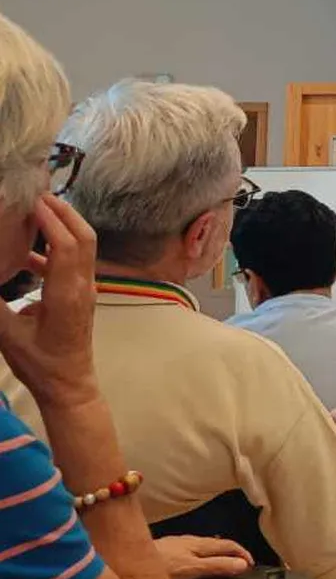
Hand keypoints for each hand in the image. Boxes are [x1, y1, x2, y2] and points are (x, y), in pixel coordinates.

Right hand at [0, 195, 100, 407]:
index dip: (53, 220)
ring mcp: (85, 290)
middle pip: (84, 238)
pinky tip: (27, 252)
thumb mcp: (7, 335)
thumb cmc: (40, 364)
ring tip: (35, 212)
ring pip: (82, 247)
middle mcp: (82, 287)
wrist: (68, 385)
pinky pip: (72, 263)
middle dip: (65, 212)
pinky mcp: (80, 296)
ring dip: (63, 226)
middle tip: (39, 193)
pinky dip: (54, 249)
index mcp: (68, 294)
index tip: (34, 201)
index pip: (67, 246)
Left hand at [156, 535, 253, 578]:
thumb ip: (216, 566)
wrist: (129, 557)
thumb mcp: (192, 568)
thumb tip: (242, 564)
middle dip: (232, 551)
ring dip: (217, 552)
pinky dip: (202, 554)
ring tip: (222, 560)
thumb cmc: (160, 563)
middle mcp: (191, 540)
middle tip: (241, 562)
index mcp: (200, 544)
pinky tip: (194, 559)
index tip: (251, 563)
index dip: (242, 553)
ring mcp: (178, 542)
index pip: (229, 545)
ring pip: (204, 545)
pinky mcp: (167, 547)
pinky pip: (192, 548)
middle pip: (218, 543)